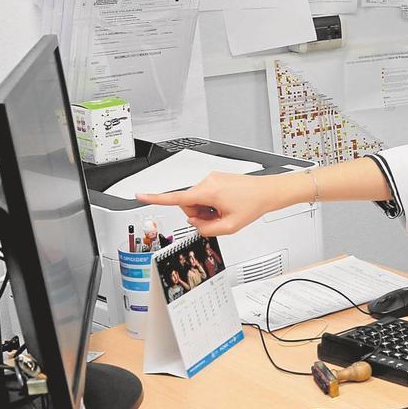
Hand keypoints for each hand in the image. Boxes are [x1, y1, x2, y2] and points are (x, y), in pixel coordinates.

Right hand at [136, 172, 283, 235]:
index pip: (175, 197)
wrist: (268, 192)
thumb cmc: (253, 204)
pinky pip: (206, 195)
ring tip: (225, 210)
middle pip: (188, 204)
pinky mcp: (216, 179)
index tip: (140, 196)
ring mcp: (211, 179)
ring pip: (197, 200)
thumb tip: (195, 223)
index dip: (155, 198)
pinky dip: (213, 203)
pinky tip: (227, 205)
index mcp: (207, 192)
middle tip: (218, 217)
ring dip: (207, 209)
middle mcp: (206, 181)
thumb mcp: (230, 226)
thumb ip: (206, 229)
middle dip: (199, 214)